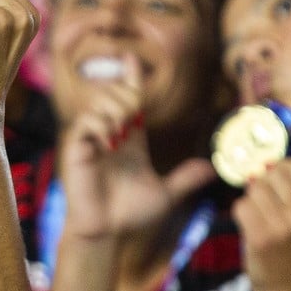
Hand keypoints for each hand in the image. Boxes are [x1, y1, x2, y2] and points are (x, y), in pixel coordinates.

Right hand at [53, 59, 214, 242]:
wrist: (109, 232)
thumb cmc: (131, 213)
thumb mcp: (166, 194)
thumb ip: (186, 179)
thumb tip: (212, 170)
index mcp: (130, 137)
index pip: (129, 97)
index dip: (130, 76)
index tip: (131, 58)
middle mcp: (110, 133)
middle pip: (113, 92)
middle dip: (126, 93)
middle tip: (136, 114)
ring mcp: (92, 140)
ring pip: (98, 102)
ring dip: (115, 108)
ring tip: (123, 131)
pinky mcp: (77, 150)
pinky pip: (85, 122)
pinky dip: (100, 125)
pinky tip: (111, 141)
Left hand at [235, 161, 290, 290]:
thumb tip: (267, 165)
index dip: (279, 171)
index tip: (273, 185)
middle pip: (272, 173)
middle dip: (262, 186)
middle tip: (264, 208)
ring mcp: (284, 226)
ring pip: (254, 189)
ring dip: (251, 202)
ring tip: (259, 222)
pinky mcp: (262, 238)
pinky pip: (241, 207)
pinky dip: (239, 216)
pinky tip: (249, 230)